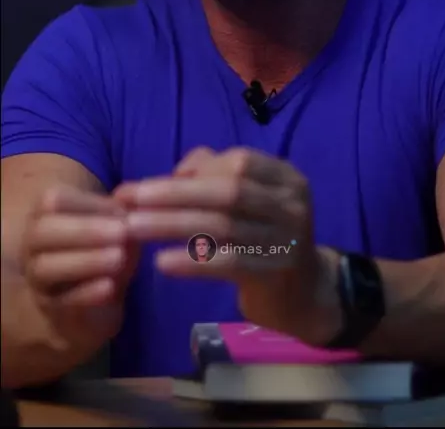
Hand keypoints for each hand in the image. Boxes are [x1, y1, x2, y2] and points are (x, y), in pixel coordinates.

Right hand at [22, 186, 138, 357]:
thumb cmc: (106, 250)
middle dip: (83, 230)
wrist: (98, 302)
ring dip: (85, 261)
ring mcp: (37, 281)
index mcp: (45, 216)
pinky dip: (86, 294)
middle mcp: (32, 246)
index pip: (53, 201)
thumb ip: (121, 212)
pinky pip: (62, 303)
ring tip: (119, 257)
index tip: (123, 211)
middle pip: (42, 232)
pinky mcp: (52, 312)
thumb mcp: (117, 228)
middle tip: (122, 232)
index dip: (87, 203)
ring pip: (46, 268)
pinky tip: (110, 287)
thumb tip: (130, 197)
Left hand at [115, 147, 340, 343]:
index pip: (238, 162)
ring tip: (133, 228)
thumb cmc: (263, 238)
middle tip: (129, 199)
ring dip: (172, 225)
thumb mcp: (248, 201)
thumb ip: (213, 176)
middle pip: (228, 191)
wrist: (303, 295)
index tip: (149, 184)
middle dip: (174, 194)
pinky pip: (229, 264)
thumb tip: (169, 174)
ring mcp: (287, 240)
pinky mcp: (276, 274)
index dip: (194, 170)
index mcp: (285, 178)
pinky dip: (192, 262)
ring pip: (222, 227)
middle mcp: (292, 204)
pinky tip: (162, 262)